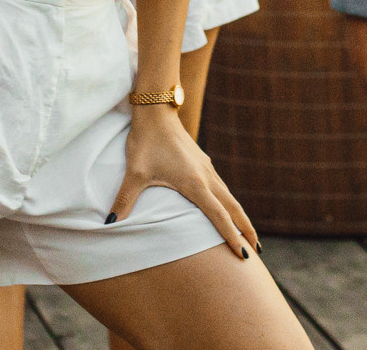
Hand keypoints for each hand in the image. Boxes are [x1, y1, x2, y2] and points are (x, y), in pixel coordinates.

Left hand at [110, 103, 256, 259]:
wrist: (156, 111)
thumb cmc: (146, 142)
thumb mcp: (134, 173)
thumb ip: (124, 200)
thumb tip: (109, 224)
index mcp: (194, 183)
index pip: (218, 216)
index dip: (232, 236)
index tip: (244, 254)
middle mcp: (206, 177)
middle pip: (232, 208)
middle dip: (246, 230)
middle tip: (257, 252)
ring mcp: (206, 169)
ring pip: (229, 197)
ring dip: (240, 217)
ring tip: (248, 235)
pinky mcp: (202, 163)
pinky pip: (221, 188)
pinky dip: (230, 204)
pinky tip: (227, 209)